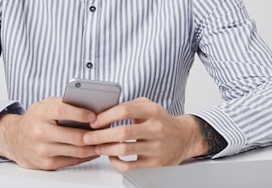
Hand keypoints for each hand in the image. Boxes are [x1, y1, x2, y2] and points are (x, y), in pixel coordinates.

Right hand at [0, 97, 99, 169]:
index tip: (94, 116)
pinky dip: (87, 155)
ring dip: (94, 146)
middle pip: (74, 136)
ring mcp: (43, 150)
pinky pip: (73, 160)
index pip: (61, 111)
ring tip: (103, 140)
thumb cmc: (35, 119)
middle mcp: (40, 132)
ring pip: (77, 151)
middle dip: (94, 134)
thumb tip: (89, 105)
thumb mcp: (45, 104)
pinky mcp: (47, 163)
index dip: (80, 114)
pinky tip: (93, 148)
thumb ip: (64, 103)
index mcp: (40, 113)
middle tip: (106, 130)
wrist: (14, 139)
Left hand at [82, 97, 207, 171]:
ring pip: (124, 149)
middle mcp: (156, 128)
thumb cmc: (161, 120)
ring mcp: (156, 147)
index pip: (124, 110)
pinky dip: (116, 162)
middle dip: (100, 135)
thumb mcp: (148, 105)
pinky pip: (130, 165)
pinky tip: (111, 157)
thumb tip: (103, 111)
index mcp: (152, 111)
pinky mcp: (156, 163)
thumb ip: (128, 105)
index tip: (94, 121)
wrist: (184, 137)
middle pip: (122, 132)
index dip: (105, 116)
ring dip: (105, 149)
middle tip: (87, 136)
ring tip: (95, 147)